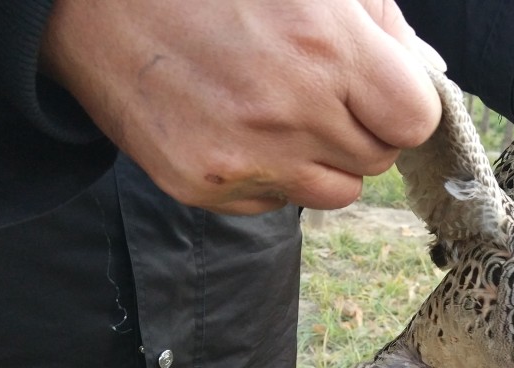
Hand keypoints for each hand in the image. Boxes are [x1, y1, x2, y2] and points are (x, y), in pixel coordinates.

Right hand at [41, 0, 442, 212]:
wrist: (93, 3)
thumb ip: (378, 22)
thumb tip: (420, 70)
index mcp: (325, 49)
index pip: (413, 121)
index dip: (403, 106)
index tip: (383, 93)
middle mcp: (288, 113)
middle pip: (376, 159)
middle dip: (362, 128)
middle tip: (321, 91)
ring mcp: (244, 158)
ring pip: (334, 192)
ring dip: (323, 159)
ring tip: (281, 111)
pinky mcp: (205, 187)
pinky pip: (278, 202)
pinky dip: (273, 174)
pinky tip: (238, 127)